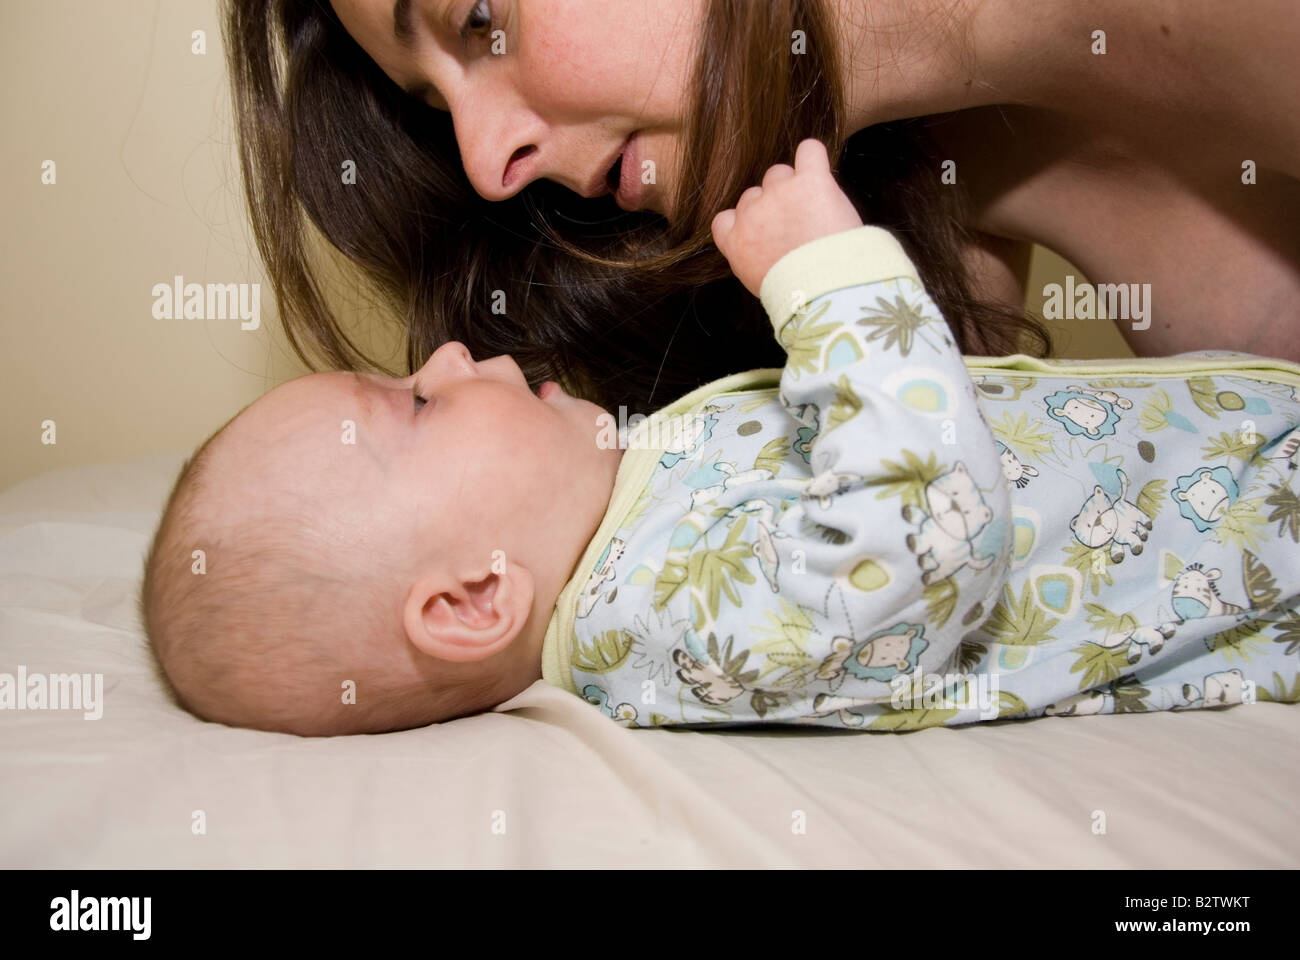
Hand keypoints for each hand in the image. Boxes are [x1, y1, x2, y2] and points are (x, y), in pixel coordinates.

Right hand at [710, 139, 863, 296]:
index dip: (743, 220)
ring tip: (814, 209)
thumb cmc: (796, 292)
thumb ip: (753, 258)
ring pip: (779, 173)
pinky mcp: (810, 181)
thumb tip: (764, 250)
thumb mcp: (758, 282)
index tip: (761, 232)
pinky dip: (814, 158)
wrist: (822, 287)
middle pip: (754, 195)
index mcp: (736, 242)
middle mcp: (752, 213)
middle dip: (773, 206)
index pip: (725, 218)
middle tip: (797, 227)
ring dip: (793, 184)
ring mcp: (779, 193)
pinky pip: (809, 151)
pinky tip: (820, 171)